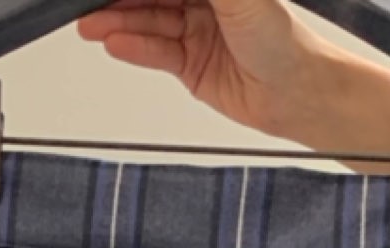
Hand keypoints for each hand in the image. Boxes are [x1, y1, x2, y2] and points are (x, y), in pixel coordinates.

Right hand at [75, 0, 389, 167]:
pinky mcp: (191, 66)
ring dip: (119, 22)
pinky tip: (113, 42)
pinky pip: (156, 53)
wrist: (300, 96)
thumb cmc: (285, 41)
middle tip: (90, 3)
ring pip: (148, 23)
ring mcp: (195, 33)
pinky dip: (134, 48)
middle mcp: (203, 2)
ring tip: (92, 24)